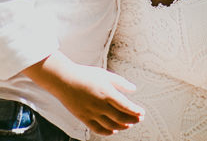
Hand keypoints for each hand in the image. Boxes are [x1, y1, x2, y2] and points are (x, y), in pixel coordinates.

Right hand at [23, 54, 142, 135]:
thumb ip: (120, 82)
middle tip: (139, 119)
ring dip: (122, 126)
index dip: (135, 111)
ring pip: (111, 125)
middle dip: (132, 119)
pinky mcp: (84, 118)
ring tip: (129, 125)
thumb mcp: (105, 74)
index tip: (142, 113)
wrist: (64, 80)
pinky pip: (98, 129)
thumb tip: (134, 89)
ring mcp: (91, 113)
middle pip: (121, 117)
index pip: (126, 106)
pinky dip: (108, 131)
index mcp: (107, 93)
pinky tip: (114, 130)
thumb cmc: (85, 74)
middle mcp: (100, 105)